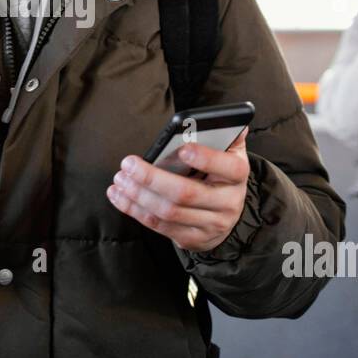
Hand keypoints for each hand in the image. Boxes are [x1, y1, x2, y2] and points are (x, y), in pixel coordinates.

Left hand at [107, 128, 249, 252]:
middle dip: (152, 178)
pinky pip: (160, 226)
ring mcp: (211, 224)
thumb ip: (223, 135)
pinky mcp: (192, 239)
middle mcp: (228, 202)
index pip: (228, 167)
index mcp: (237, 175)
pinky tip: (120, 196)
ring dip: (138, 196)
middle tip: (128, 164)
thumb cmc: (219, 173)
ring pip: (169, 212)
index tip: (183, 149)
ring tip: (120, 179)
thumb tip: (217, 119)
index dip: (206, 159)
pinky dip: (136, 211)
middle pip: (187, 193)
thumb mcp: (227, 152)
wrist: (225, 214)